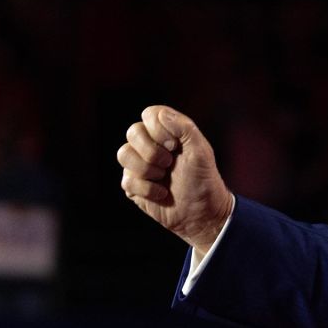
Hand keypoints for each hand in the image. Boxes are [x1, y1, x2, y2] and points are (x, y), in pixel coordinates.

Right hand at [117, 105, 232, 252]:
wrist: (201, 213)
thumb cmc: (204, 180)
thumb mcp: (201, 151)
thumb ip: (184, 128)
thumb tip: (159, 114)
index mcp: (169, 133)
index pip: (149, 114)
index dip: (158, 129)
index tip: (175, 146)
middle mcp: (151, 145)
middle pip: (133, 132)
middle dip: (153, 151)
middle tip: (170, 163)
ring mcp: (140, 164)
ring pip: (123, 154)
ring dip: (148, 170)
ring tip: (165, 178)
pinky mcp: (133, 185)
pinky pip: (126, 180)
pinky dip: (148, 189)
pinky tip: (162, 194)